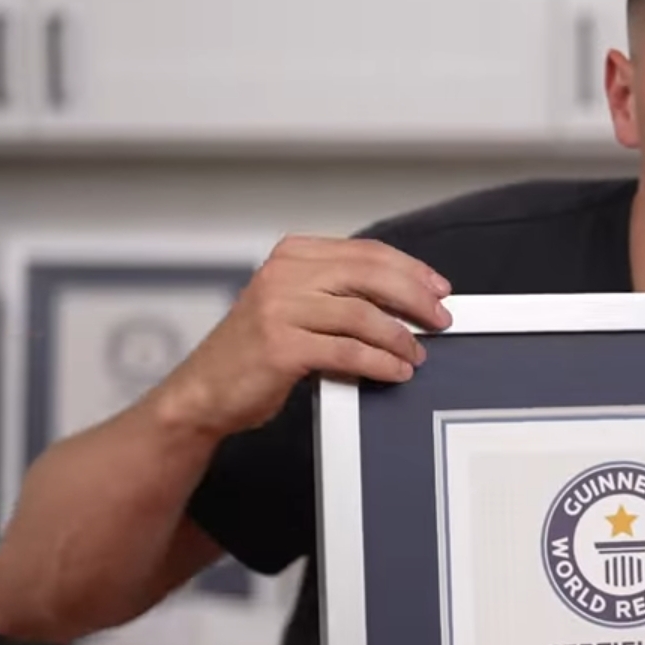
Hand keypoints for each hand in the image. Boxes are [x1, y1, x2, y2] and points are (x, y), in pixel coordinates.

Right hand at [152, 234, 452, 437]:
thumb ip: (340, 294)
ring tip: (417, 354)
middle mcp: (284, 274)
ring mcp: (279, 308)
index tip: (439, 288)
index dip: (411, 270)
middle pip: (371, 276)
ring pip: (364, 315)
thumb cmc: (255, 353)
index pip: (367, 252)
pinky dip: (380, 362)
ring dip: (400, 337)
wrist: (204, 392)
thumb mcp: (297, 307)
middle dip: (416, 299)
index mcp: (293, 256)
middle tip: (441, 320)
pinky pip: (348, 351)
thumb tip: (409, 300)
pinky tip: (395, 371)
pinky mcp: (281, 345)